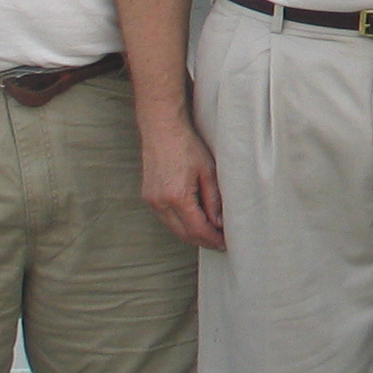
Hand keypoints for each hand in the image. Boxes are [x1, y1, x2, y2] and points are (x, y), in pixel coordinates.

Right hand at [139, 118, 226, 250]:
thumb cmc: (186, 146)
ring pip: (173, 228)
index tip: (224, 243)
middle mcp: (160, 202)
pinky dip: (180, 223)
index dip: (212, 239)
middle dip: (203, 240)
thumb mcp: (208, 172)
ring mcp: (151, 200)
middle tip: (220, 242)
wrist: (162, 130)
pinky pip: (166, 218)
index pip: (197, 229)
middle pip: (183, 233)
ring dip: (191, 234)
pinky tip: (194, 221)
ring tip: (210, 233)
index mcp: (177, 197)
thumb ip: (213, 200)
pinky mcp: (148, 196)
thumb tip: (219, 223)